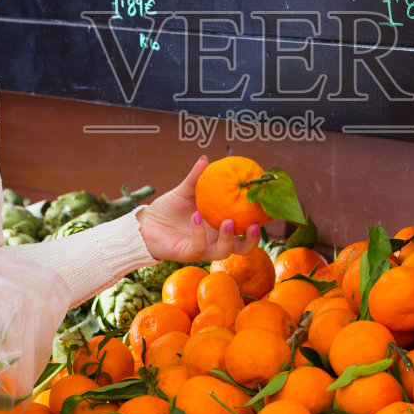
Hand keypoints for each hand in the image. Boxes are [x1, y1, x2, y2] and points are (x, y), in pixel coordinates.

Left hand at [137, 156, 261, 263]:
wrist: (146, 223)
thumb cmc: (169, 209)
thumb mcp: (184, 191)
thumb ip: (196, 178)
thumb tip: (205, 158)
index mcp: (220, 226)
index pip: (246, 230)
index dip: (259, 224)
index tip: (266, 209)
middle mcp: (216, 240)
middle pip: (243, 249)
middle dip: (252, 240)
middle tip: (254, 224)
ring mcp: (203, 249)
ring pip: (223, 252)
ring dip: (228, 238)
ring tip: (228, 221)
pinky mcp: (186, 254)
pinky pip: (198, 247)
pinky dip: (199, 232)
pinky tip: (196, 215)